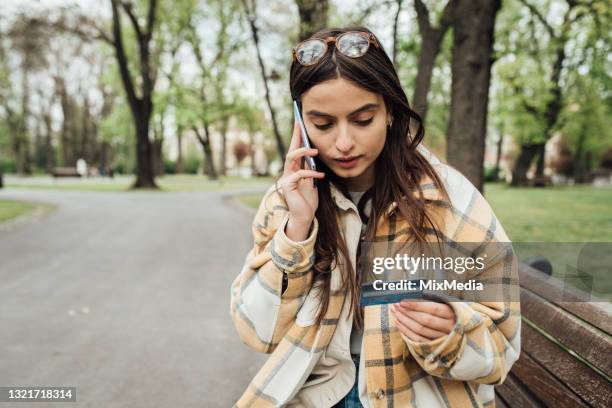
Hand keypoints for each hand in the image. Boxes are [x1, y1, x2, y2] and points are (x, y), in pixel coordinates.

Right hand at [278, 121, 324, 239]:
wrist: (304, 217)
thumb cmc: (308, 201)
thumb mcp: (312, 181)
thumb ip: (311, 169)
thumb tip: (314, 156)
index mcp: (293, 170)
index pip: (294, 150)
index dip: (296, 137)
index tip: (299, 123)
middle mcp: (287, 172)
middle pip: (290, 150)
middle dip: (295, 137)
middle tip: (300, 125)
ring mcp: (286, 178)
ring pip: (291, 158)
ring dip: (303, 152)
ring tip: (315, 151)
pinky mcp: (288, 186)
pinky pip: (299, 174)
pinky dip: (311, 172)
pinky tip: (321, 175)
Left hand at [391, 300, 455, 341]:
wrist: (456, 328)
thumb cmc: (445, 310)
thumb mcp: (442, 302)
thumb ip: (429, 298)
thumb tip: (410, 294)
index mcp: (452, 314)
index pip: (433, 309)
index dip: (417, 305)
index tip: (403, 301)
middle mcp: (448, 327)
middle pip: (425, 320)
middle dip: (408, 312)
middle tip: (396, 305)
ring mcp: (442, 338)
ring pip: (420, 330)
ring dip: (404, 321)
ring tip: (395, 312)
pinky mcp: (434, 346)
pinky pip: (417, 339)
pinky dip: (406, 331)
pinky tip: (398, 323)